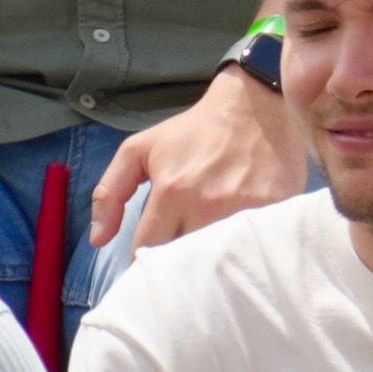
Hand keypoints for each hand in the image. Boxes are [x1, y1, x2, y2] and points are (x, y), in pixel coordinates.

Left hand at [89, 70, 306, 247]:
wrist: (255, 106)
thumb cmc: (195, 130)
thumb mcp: (140, 149)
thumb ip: (110, 192)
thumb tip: (98, 240)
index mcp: (172, 191)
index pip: (148, 249)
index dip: (145, 259)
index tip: (150, 260)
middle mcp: (207, 204)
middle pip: (183, 261)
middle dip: (176, 265)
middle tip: (176, 264)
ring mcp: (244, 210)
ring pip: (217, 260)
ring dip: (208, 263)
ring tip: (205, 259)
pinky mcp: (274, 211)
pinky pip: (251, 246)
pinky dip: (242, 251)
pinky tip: (236, 246)